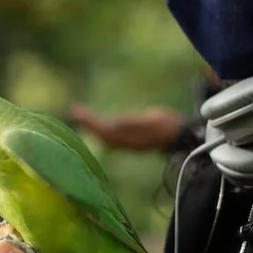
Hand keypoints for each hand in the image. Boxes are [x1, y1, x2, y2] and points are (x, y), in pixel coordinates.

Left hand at [69, 104, 184, 151]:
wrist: (178, 137)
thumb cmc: (166, 126)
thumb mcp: (152, 121)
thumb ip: (134, 123)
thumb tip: (115, 122)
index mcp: (127, 138)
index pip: (103, 130)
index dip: (90, 122)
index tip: (79, 111)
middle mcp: (123, 143)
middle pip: (100, 134)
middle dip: (87, 123)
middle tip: (75, 110)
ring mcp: (125, 143)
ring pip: (102, 136)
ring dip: (91, 125)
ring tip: (79, 114)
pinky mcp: (127, 141)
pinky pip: (108, 135)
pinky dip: (98, 128)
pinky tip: (95, 122)